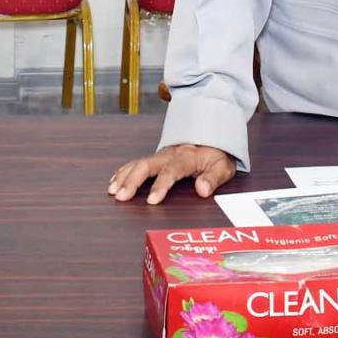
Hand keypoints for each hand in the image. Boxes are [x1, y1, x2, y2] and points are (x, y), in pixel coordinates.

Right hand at [108, 144, 236, 204]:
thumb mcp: (223, 167)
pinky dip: (124, 171)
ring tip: (113, 191)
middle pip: (147, 164)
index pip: (172, 170)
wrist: (214, 136)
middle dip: (132, 181)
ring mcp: (162, 154)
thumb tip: (202, 190)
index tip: (151, 201)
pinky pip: (137, 162)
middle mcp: (171, 153)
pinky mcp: (156, 156)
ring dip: (124, 176)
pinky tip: (115, 181)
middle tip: (121, 197)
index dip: (161, 185)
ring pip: (138, 162)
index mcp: (188, 156)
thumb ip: (213, 178)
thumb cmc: (217, 155)